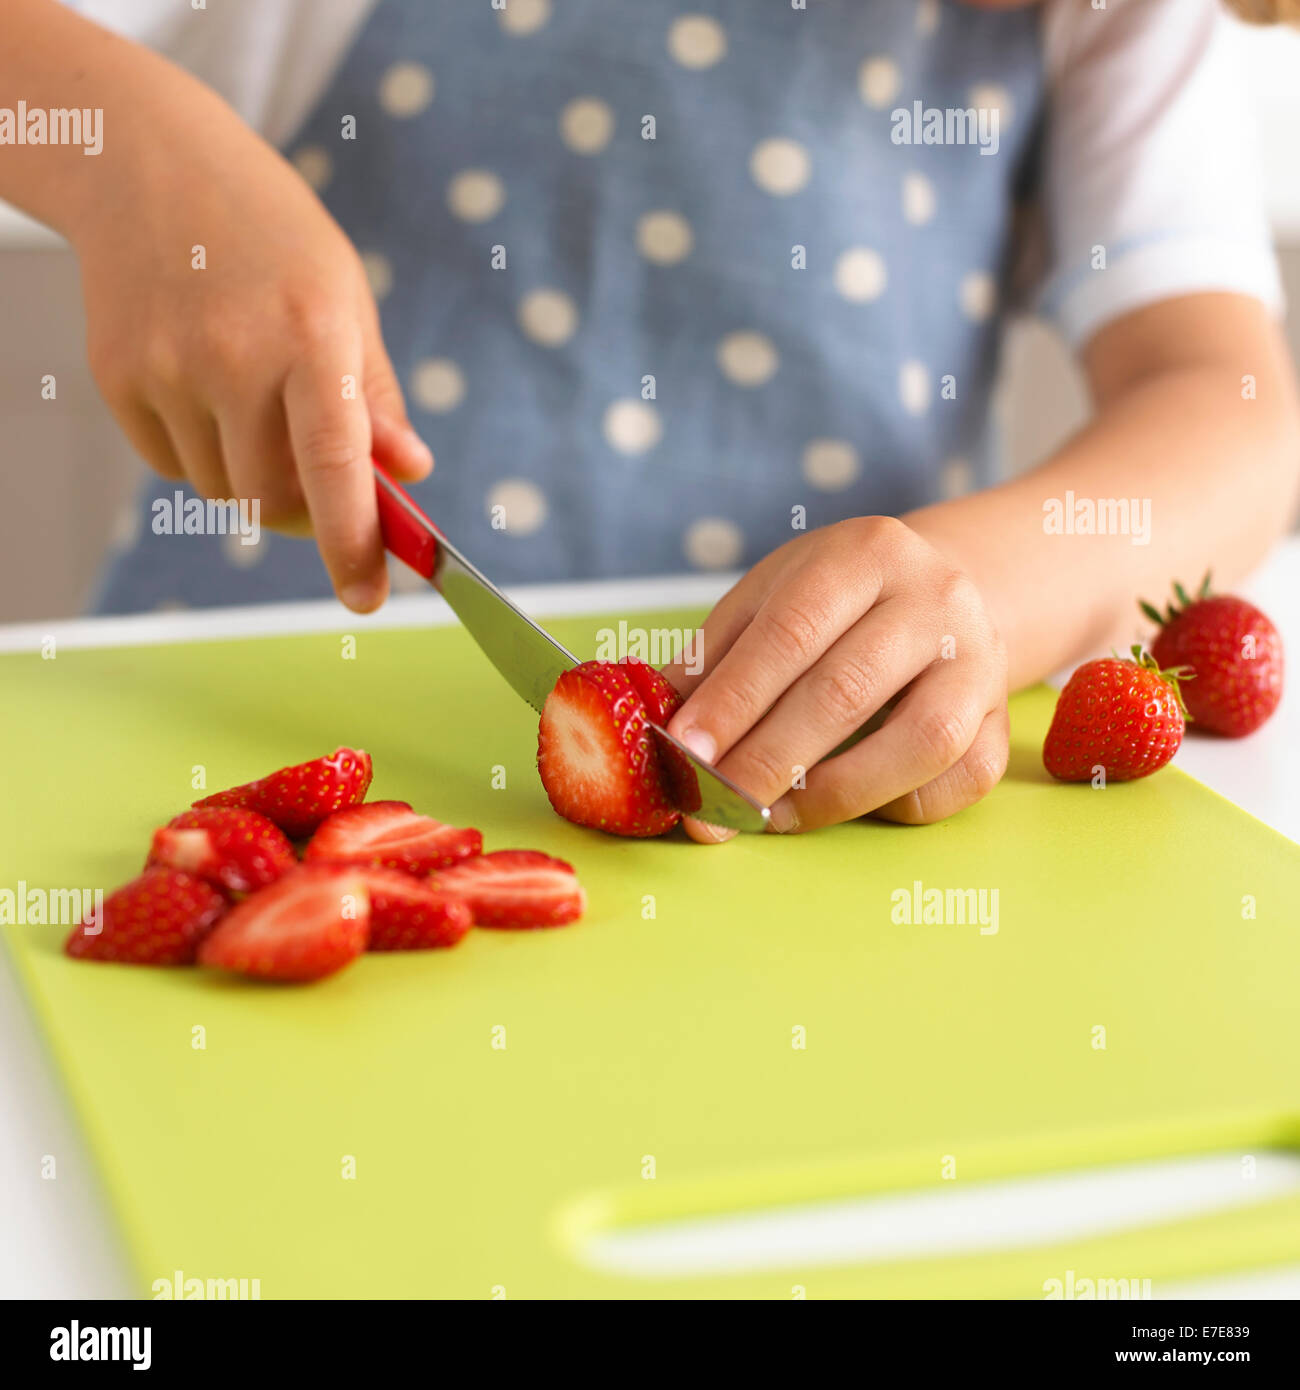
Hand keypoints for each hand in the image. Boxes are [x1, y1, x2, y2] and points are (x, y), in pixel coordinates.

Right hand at [74, 96, 429, 610]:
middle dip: (308, 516)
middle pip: (273, 501)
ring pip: (224, 492)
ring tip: (255, 402)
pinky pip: (174, 465)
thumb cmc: (271, 237)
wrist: (147, 165)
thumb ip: (374, 396)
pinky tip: (205, 387)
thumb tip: (410, 472)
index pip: (335, 463)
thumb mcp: (345, 299)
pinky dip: (202, 453)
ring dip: (254, 479)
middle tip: (322, 490)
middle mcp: (234, 355)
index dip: (353, 540)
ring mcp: (167, 368)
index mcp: (310, 334)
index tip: (368, 596)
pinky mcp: (118, 379)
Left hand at [662, 517, 1009, 840]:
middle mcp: (936, 600)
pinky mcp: (1003, 720)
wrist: (946, 594)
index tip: (684, 750)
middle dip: (769, 759)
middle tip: (711, 807)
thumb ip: (717, 654)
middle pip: (848, 689)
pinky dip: (898, 806)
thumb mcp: (772, 597)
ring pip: (921, 741)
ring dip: (835, 793)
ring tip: (770, 817)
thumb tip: (662, 721)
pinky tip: (843, 806)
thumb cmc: (837, 603)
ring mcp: (980, 661)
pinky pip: (960, 780)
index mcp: (867, 553)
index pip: (793, 629)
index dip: (734, 697)